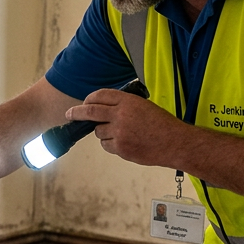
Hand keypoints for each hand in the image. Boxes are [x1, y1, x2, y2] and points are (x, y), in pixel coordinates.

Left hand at [64, 88, 183, 166]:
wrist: (174, 142)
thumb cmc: (162, 124)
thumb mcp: (144, 106)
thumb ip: (124, 106)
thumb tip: (104, 109)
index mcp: (128, 101)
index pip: (100, 95)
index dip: (89, 99)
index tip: (84, 103)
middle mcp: (120, 115)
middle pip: (90, 112)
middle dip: (76, 113)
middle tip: (69, 114)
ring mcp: (119, 132)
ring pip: (98, 132)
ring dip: (103, 132)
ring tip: (121, 133)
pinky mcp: (120, 147)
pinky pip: (106, 145)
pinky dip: (111, 144)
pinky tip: (126, 143)